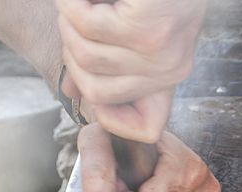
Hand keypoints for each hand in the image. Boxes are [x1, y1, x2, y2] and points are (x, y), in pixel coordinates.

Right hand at [56, 0, 206, 142]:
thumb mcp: (131, 31)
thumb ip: (105, 60)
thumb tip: (75, 91)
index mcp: (171, 74)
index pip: (147, 129)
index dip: (111, 115)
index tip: (88, 78)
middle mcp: (171, 70)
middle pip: (96, 90)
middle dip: (73, 53)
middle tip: (78, 19)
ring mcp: (160, 52)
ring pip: (85, 55)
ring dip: (70, 21)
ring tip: (84, 1)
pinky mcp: (145, 28)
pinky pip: (86, 26)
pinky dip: (71, 2)